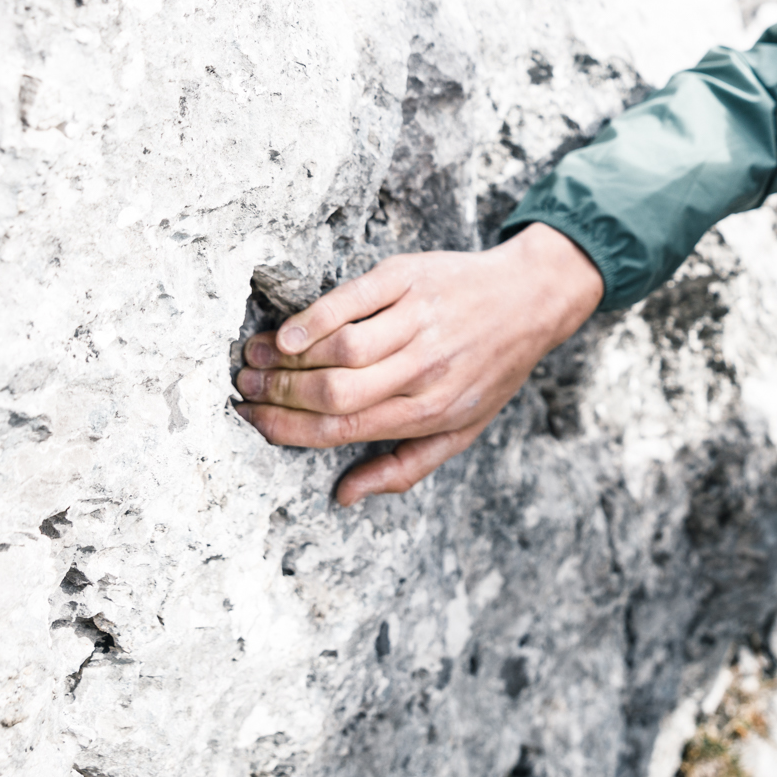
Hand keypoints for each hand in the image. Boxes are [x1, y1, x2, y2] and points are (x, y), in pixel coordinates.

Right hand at [233, 224, 603, 505]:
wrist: (531, 301)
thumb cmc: (491, 369)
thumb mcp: (463, 430)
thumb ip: (404, 467)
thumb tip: (345, 497)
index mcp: (430, 411)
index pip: (342, 429)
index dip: (286, 430)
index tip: (252, 423)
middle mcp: (423, 369)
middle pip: (333, 392)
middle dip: (277, 396)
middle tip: (245, 389)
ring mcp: (417, 322)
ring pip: (339, 349)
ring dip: (286, 358)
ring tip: (255, 358)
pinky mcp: (409, 280)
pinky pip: (352, 301)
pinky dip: (313, 318)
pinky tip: (288, 332)